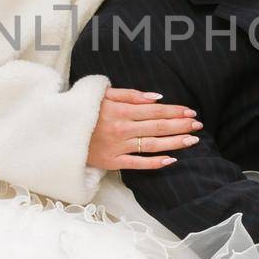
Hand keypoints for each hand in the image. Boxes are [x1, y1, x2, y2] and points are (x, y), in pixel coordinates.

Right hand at [87, 88, 201, 170]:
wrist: (60, 132)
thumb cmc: (84, 110)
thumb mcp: (104, 94)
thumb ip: (130, 94)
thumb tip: (156, 97)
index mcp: (121, 111)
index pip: (155, 111)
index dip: (175, 111)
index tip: (191, 112)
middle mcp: (123, 129)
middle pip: (158, 127)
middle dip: (180, 126)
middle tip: (198, 126)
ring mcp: (119, 147)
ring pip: (153, 145)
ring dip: (174, 142)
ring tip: (192, 141)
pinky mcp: (113, 162)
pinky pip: (138, 163)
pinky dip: (155, 162)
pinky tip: (171, 160)